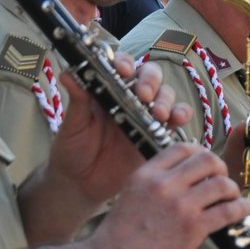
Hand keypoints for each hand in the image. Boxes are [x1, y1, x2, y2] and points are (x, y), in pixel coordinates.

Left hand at [50, 58, 189, 204]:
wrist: (82, 184)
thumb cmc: (72, 150)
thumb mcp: (72, 125)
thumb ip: (77, 99)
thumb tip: (68, 73)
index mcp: (108, 90)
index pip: (122, 66)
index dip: (126, 64)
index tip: (123, 71)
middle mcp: (130, 98)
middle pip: (151, 76)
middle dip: (151, 81)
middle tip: (144, 95)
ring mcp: (146, 115)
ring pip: (166, 95)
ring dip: (166, 100)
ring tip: (159, 114)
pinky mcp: (158, 133)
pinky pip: (177, 119)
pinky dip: (181, 115)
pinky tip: (176, 120)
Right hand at [89, 143, 249, 248]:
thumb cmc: (117, 239)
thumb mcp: (130, 197)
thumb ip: (155, 186)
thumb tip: (183, 182)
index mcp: (146, 174)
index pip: (182, 148)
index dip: (200, 154)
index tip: (206, 167)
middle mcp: (164, 184)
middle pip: (207, 160)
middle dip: (220, 169)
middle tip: (222, 182)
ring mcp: (180, 205)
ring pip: (222, 183)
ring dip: (232, 190)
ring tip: (233, 199)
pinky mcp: (193, 227)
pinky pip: (229, 210)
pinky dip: (242, 208)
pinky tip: (243, 210)